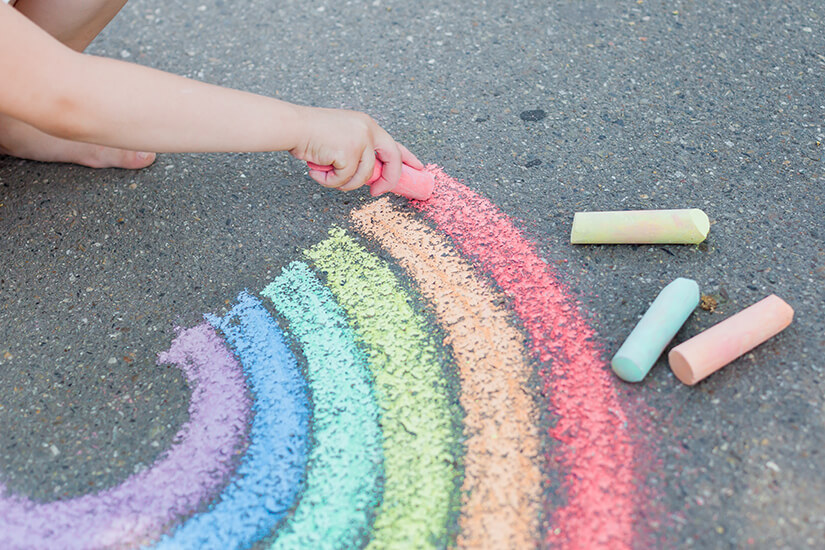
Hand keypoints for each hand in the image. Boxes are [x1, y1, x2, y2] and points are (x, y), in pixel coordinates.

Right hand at [288, 106, 422, 193]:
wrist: (292, 126)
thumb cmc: (310, 134)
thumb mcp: (342, 138)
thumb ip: (358, 152)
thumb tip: (369, 178)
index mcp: (367, 125)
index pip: (394, 143)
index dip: (408, 158)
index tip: (419, 168)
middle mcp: (368, 130)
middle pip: (392, 161)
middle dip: (388, 181)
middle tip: (378, 193)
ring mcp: (360, 141)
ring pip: (362, 177)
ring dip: (342, 182)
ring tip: (325, 173)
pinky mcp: (349, 152)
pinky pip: (345, 180)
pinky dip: (329, 181)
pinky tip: (317, 169)